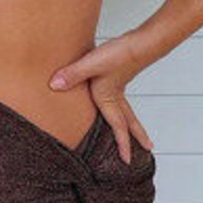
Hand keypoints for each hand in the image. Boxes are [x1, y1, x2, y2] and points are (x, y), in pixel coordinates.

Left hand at [48, 32, 152, 164]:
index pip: (118, 127)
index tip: (127, 161)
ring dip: (133, 122)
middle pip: (130, 121)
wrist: (140, 41)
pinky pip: (122, 97)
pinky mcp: (120, 74)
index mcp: (109, 98)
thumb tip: (54, 85)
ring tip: (138, 129)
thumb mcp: (91, 64)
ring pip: (128, 109)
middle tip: (148, 148)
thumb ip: (72, 74)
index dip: (122, 144)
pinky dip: (124, 105)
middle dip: (137, 136)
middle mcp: (116, 95)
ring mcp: (120, 85)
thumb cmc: (118, 53)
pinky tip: (117, 98)